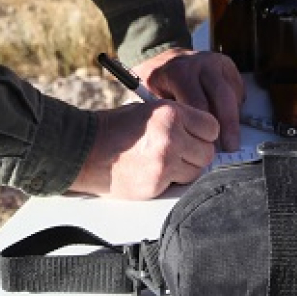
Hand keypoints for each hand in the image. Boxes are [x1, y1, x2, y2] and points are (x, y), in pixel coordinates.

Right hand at [68, 99, 219, 198]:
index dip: (205, 132)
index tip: (198, 136)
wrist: (84, 148)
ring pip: (197, 171)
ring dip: (186, 168)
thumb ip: (178, 120)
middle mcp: (171, 136)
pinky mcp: (156, 184)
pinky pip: (179, 184)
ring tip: (166, 160)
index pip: (211, 127)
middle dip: (197, 152)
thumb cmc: (114, 128)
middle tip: (182, 150)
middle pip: (207, 152)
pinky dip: (171, 180)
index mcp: (170, 113)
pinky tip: (154, 171)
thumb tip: (203, 134)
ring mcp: (164, 162)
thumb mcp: (149, 111)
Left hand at [135, 48, 244, 151]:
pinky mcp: (226, 65)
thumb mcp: (152, 98)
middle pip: (222, 96)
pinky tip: (229, 119)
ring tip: (231, 138)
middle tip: (230, 146)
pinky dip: (237, 105)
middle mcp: (199, 63)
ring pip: (232, 92)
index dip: (204, 127)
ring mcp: (215, 62)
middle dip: (228, 124)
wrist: (162, 61)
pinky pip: (237, 88)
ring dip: (234, 117)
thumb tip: (186, 140)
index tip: (207, 144)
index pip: (198, 103)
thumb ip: (170, 115)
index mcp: (179, 72)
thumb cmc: (157, 84)